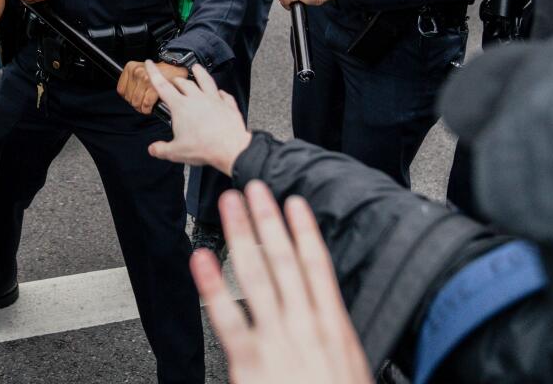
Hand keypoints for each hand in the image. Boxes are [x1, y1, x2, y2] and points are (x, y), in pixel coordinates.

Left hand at [118, 60, 187, 114]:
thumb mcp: (141, 70)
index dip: (128, 97)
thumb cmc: (160, 71)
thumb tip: (126, 96)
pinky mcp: (153, 87)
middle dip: (136, 103)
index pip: (121, 90)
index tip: (134, 97)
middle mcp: (137, 72)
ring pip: (136, 102)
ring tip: (147, 105)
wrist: (176, 68)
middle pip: (129, 98)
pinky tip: (151, 106)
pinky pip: (146, 104)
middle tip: (143, 102)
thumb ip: (131, 81)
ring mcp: (145, 79)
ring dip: (142, 107)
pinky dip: (148, 108)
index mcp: (131, 67)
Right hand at [145, 62, 249, 174]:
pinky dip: (220, 92)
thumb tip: (153, 149)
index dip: (154, 73)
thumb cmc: (205, 148)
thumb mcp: (176, 152)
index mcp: (181, 107)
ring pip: (205, 80)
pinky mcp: (228, 105)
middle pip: (183, 83)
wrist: (231, 148)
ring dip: (199, 73)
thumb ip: (161, 149)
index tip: (150, 64)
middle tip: (173, 81)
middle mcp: (197, 99)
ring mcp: (214, 100)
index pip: (163, 86)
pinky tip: (221, 92)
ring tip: (197, 68)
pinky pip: (224, 95)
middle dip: (176, 80)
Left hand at [193, 181, 370, 383]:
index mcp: (334, 329)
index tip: (295, 203)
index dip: (305, 232)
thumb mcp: (351, 369)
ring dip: (242, 236)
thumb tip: (325, 314)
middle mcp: (306, 328)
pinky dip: (212, 285)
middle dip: (268, 221)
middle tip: (254, 186)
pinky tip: (201, 259)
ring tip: (229, 205)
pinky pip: (228, 317)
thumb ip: (334, 340)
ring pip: (257, 277)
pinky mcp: (252, 362)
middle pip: (285, 262)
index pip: (318, 268)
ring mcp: (279, 342)